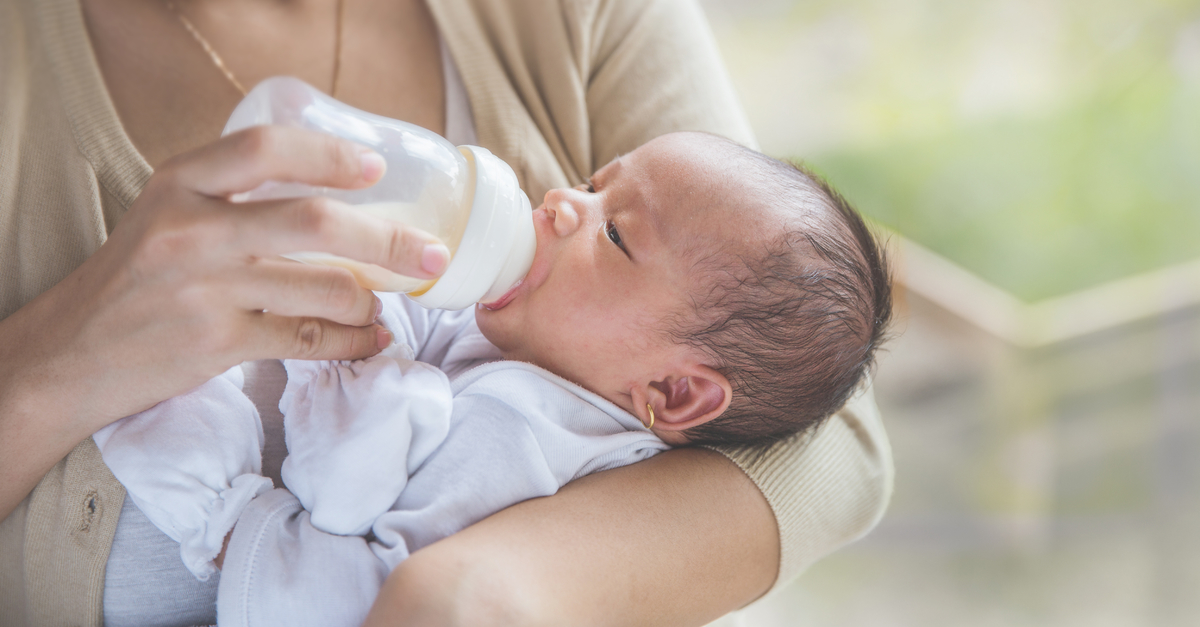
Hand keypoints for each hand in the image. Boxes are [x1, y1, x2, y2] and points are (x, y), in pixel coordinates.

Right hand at [0, 126, 448, 516]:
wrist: (73, 352)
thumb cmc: (138, 276)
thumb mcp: (169, 212)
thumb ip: (237, 196)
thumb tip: (342, 194)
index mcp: (181, 184)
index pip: (266, 148)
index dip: (330, 156)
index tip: (376, 169)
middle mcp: (192, 231)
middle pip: (314, 223)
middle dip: (389, 240)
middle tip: (430, 253)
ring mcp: (206, 290)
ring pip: (324, 288)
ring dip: (373, 298)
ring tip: (386, 301)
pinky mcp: (218, 344)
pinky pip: (310, 340)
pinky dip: (353, 341)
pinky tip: (371, 339)